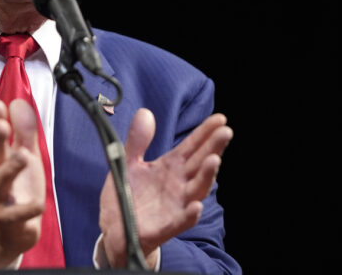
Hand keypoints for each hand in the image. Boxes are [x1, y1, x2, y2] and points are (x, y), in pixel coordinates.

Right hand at [0, 99, 45, 268]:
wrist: (11, 230)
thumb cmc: (17, 187)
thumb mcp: (22, 155)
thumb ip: (22, 132)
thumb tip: (18, 103)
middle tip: (2, 124)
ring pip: (0, 182)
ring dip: (10, 168)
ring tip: (23, 155)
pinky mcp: (8, 219)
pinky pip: (16, 214)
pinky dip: (27, 209)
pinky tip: (38, 203)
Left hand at [99, 108, 232, 267]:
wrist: (115, 228)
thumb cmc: (127, 194)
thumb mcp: (128, 161)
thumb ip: (138, 139)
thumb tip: (145, 112)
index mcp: (170, 167)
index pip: (192, 147)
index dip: (205, 132)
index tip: (220, 118)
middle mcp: (178, 185)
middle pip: (199, 164)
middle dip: (213, 148)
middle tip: (225, 132)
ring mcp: (175, 206)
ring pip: (196, 190)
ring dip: (206, 176)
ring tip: (214, 160)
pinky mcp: (165, 226)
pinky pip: (181, 221)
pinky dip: (189, 214)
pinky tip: (196, 205)